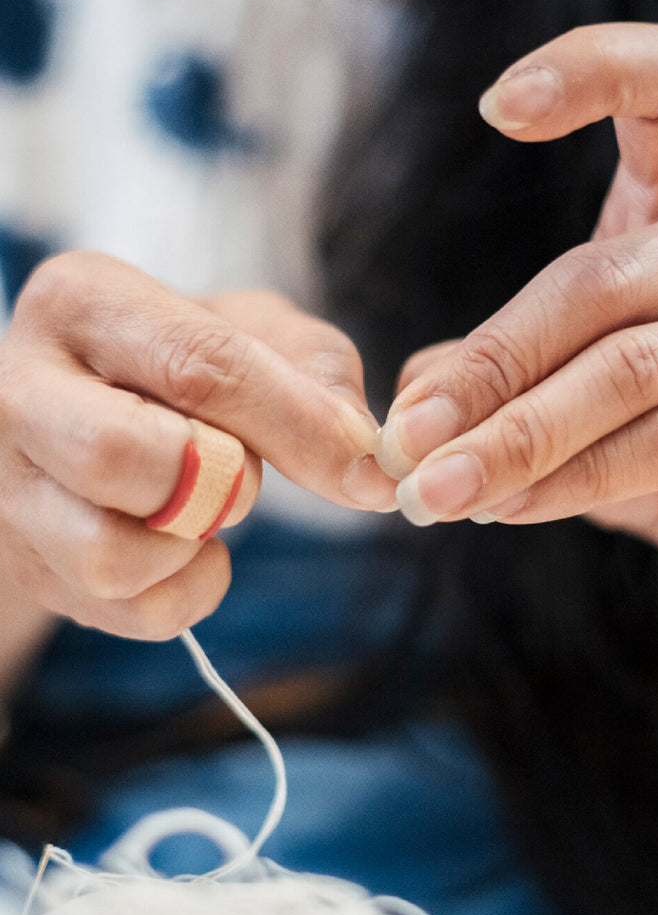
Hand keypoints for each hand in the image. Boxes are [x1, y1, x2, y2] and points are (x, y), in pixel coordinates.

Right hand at [0, 255, 393, 642]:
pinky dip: (187, 592)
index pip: (196, 366)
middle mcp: (22, 389)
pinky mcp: (27, 561)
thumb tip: (365, 466)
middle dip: (217, 481)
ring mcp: (9, 485)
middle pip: (118, 457)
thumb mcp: (255, 331)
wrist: (99, 407)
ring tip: (207, 508)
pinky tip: (188, 548)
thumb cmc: (185, 363)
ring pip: (108, 556)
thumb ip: (316, 375)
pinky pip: (127, 610)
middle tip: (246, 475)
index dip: (294, 423)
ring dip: (193, 546)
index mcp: (84, 304)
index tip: (362, 465)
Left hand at [377, 22, 657, 610]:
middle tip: (407, 435)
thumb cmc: (657, 438)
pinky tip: (508, 507)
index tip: (495, 106)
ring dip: (514, 436)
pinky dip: (570, 480)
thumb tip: (418, 387)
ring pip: (627, 368)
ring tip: (435, 487)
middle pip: (599, 278)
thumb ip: (502, 375)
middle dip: (489, 365)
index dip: (593, 71)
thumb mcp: (571, 390)